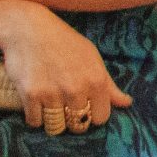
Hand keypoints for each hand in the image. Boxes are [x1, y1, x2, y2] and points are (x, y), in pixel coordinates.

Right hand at [0, 4, 131, 133]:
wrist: (29, 30)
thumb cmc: (64, 43)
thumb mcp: (92, 58)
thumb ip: (109, 85)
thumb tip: (127, 103)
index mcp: (96, 80)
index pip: (101, 118)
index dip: (93, 116)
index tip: (86, 109)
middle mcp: (76, 88)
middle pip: (78, 125)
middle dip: (73, 120)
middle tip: (66, 108)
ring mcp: (52, 93)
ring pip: (56, 127)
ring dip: (53, 121)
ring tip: (51, 106)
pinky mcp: (30, 95)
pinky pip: (35, 122)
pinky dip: (35, 117)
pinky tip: (36, 104)